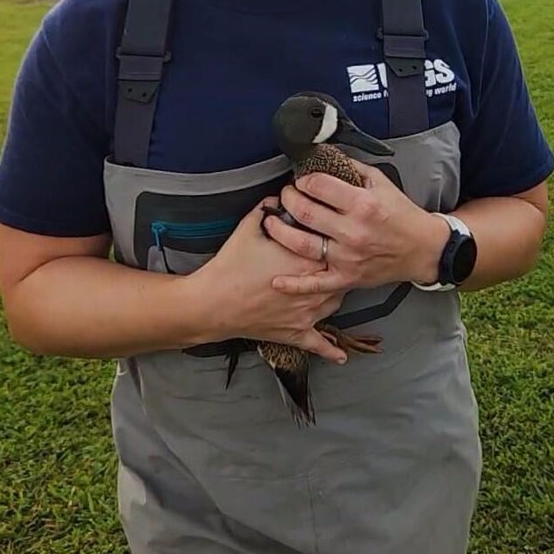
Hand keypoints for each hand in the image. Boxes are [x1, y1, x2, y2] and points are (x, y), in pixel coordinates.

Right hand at [195, 205, 347, 361]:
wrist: (213, 302)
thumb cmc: (230, 266)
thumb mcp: (248, 227)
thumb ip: (267, 208)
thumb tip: (277, 197)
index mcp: (305, 260)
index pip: (333, 246)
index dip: (332, 239)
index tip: (331, 233)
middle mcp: (313, 288)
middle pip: (340, 275)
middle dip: (337, 266)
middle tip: (333, 258)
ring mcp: (307, 314)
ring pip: (335, 303)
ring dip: (333, 293)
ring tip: (330, 285)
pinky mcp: (296, 333)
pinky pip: (319, 344)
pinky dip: (331, 350)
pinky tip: (341, 356)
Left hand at [262, 162, 449, 296]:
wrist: (422, 249)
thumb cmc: (401, 215)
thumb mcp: (381, 182)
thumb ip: (351, 168)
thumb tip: (324, 155)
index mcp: (362, 204)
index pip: (319, 186)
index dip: (303, 179)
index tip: (300, 179)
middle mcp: (353, 231)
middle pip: (305, 212)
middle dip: (288, 198)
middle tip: (285, 195)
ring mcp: (348, 257)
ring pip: (302, 244)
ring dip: (280, 231)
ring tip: (271, 221)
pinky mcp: (347, 278)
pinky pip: (316, 283)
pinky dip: (295, 285)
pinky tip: (277, 281)